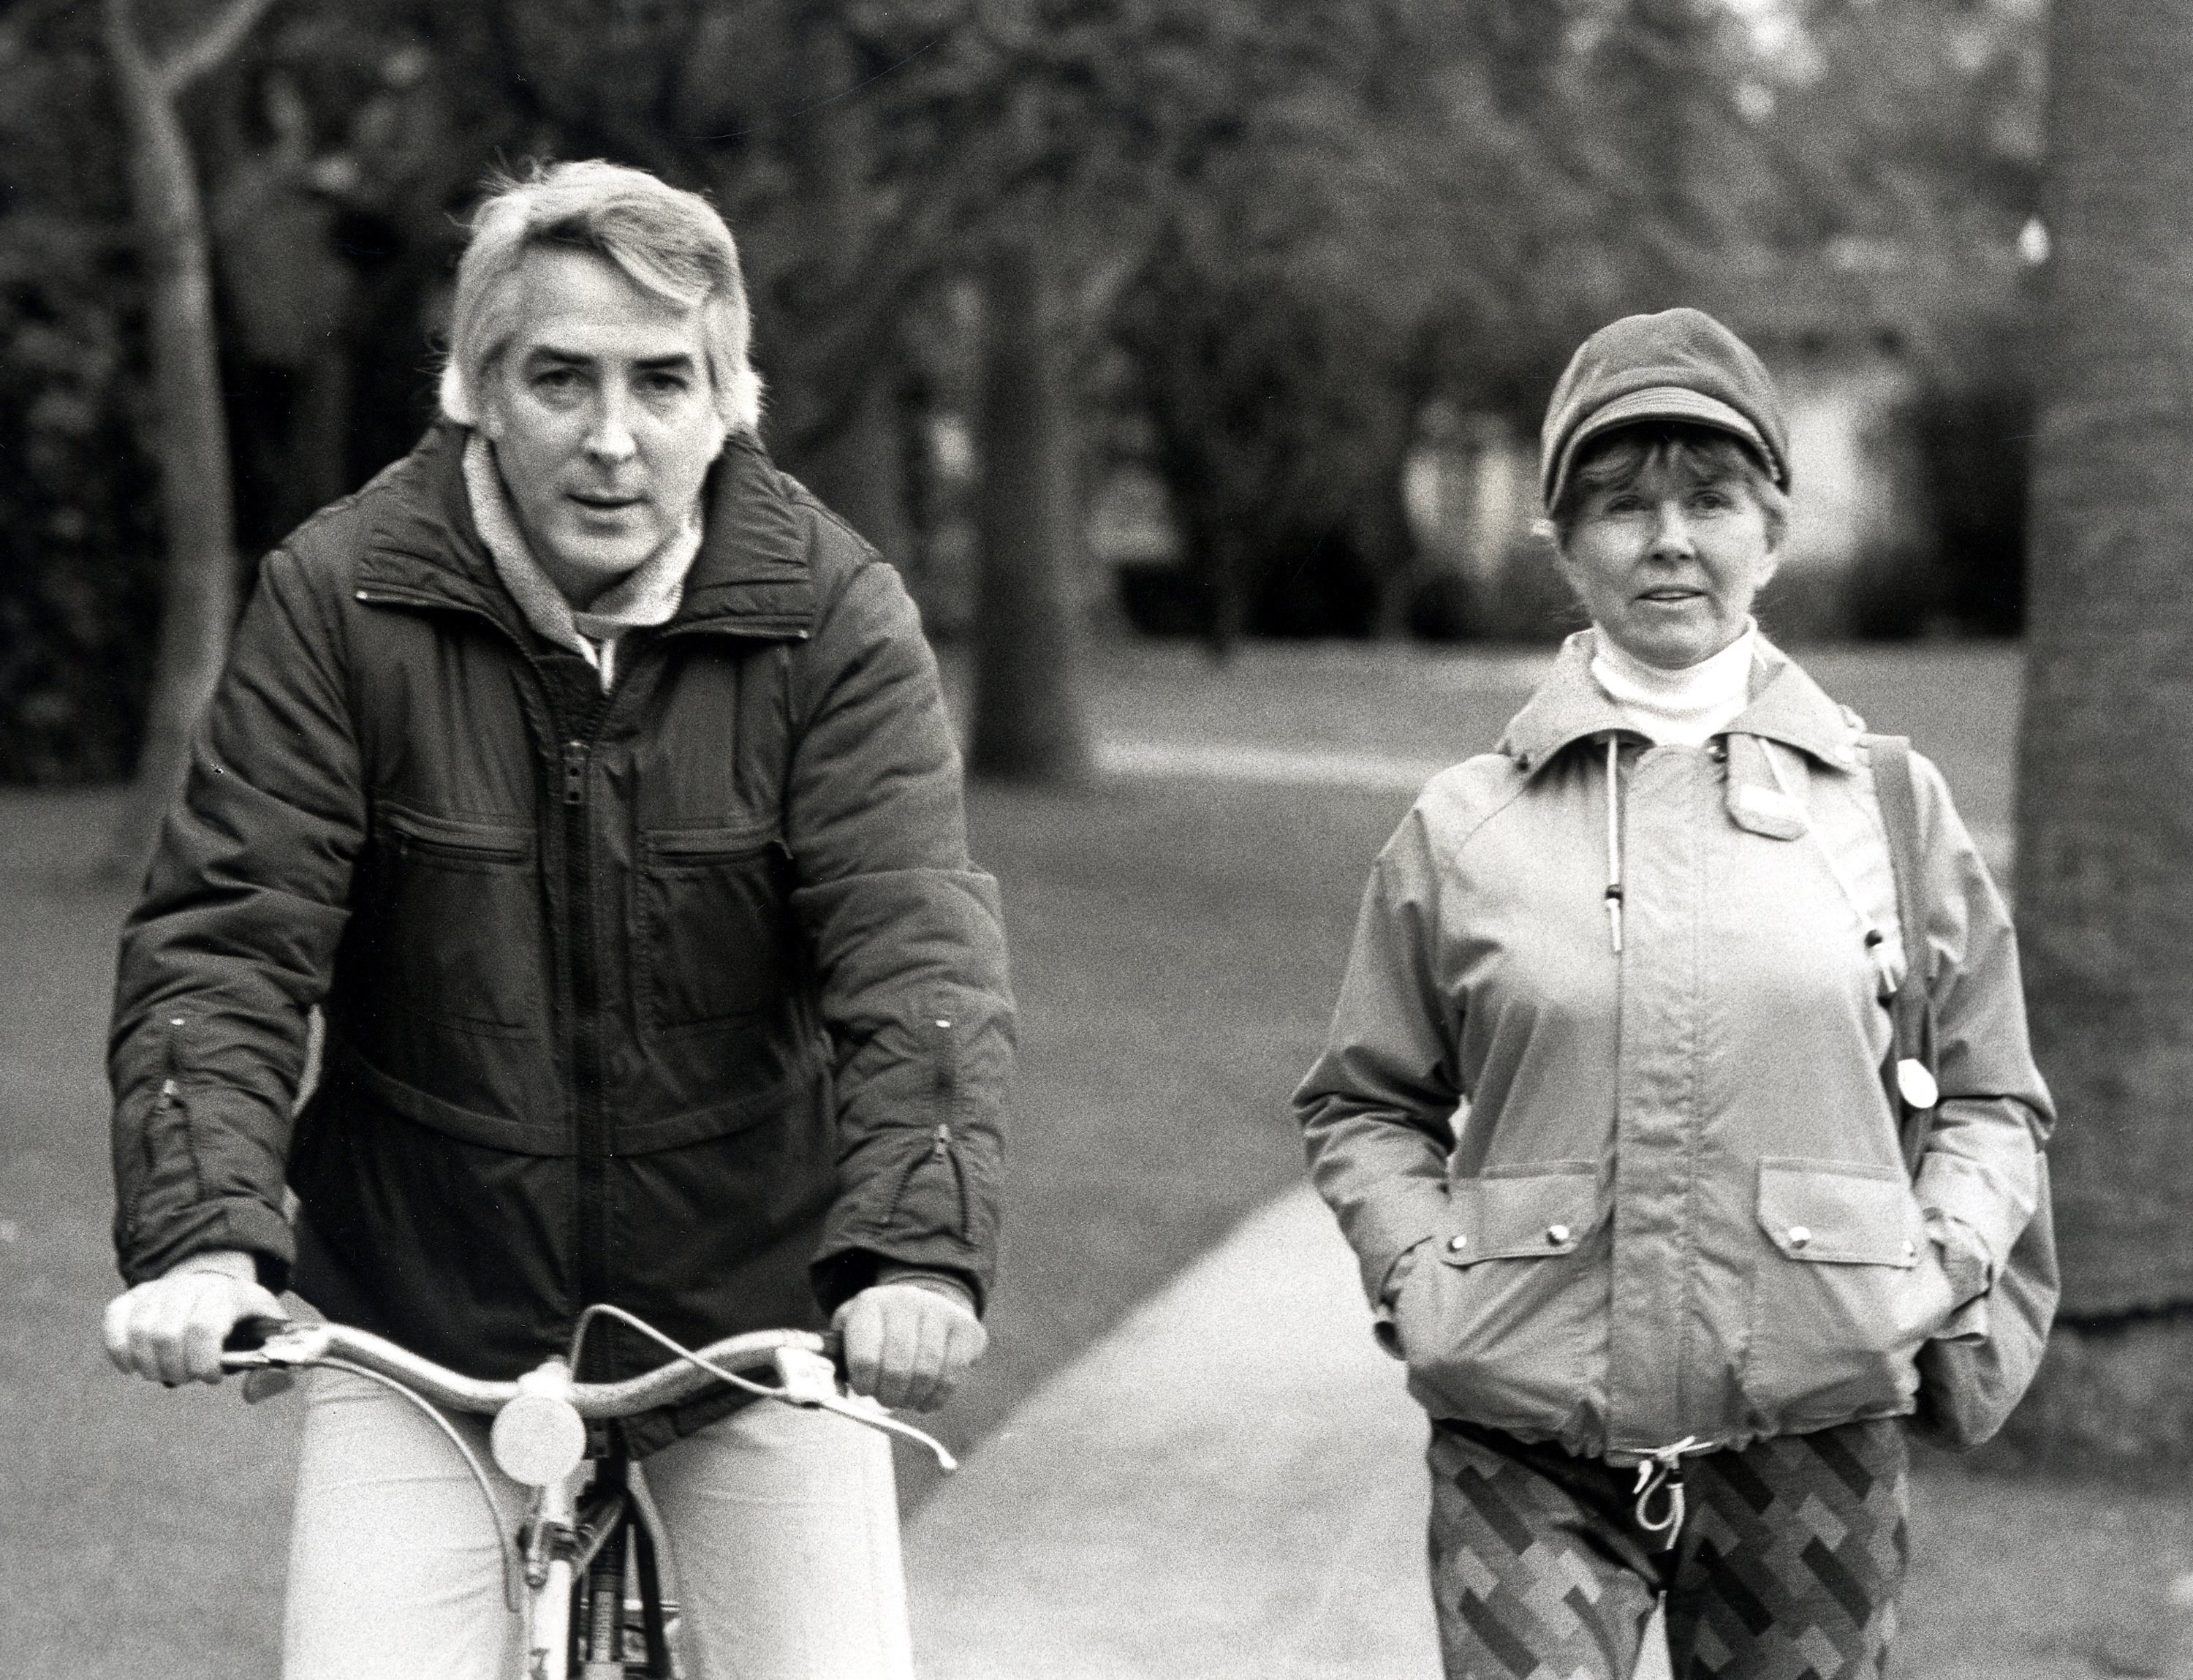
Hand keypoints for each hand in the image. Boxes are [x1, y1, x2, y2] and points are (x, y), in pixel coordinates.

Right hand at [102, 1251, 286, 1386]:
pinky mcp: (133, 1295)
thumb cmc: (242, 1317)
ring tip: (164, 1373)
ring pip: (138, 1330)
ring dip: (148, 1364)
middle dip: (174, 1369)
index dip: (203, 1362)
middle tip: (185, 1378)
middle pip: (166, 1334)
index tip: (211, 1378)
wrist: (218, 1283)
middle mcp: (189, 1285)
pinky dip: (118, 1349)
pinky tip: (132, 1366)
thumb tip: (253, 1394)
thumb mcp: (268, 1333)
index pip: (204, 1328)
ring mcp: (158, 1288)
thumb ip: (270, 1364)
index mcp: (226, 1293)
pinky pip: (113, 1320)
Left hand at [831, 1280, 986, 1412]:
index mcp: (870, 1304)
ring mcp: (940, 1312)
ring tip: (906, 1398)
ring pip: (926, 1374)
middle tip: (887, 1398)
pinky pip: (952, 1376)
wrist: (925, 1302)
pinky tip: (927, 1398)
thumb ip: (835, 1360)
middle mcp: (906, 1301)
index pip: (865, 1358)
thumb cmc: (880, 1330)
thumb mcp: (851, 1333)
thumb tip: (830, 1392)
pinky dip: (937, 1397)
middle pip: (897, 1369)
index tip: (865, 1388)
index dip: (864, 1384)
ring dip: (913, 1398)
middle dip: (889, 1395)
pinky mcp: (967, 1328)